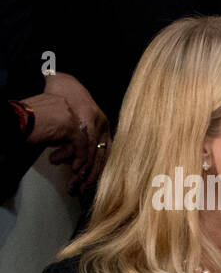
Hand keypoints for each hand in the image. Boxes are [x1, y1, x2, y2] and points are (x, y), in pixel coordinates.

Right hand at [41, 72, 110, 192]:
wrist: (61, 81)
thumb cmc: (68, 104)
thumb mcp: (78, 126)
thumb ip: (78, 143)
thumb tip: (76, 165)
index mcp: (105, 128)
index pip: (106, 155)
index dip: (99, 172)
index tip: (91, 186)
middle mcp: (104, 126)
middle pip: (101, 157)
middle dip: (90, 177)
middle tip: (81, 190)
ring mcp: (95, 123)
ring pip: (92, 154)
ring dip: (82, 172)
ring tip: (74, 184)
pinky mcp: (84, 120)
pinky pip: (83, 146)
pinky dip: (77, 160)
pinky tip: (73, 169)